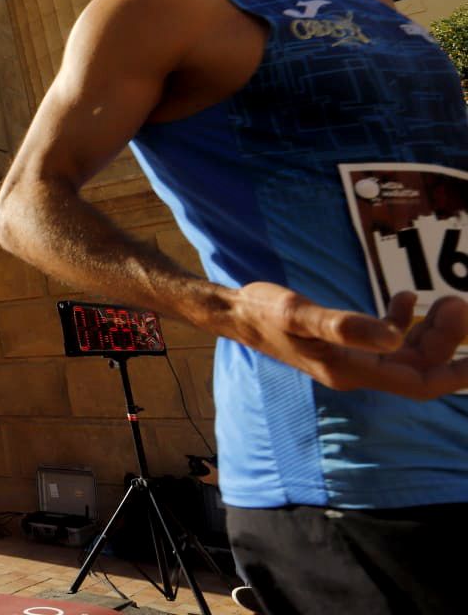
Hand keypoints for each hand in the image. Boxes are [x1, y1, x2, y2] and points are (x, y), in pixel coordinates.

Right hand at [224, 282, 467, 399]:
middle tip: (459, 301)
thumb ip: (344, 325)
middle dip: (448, 338)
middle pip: (421, 365)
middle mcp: (358, 371)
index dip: (457, 370)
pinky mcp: (345, 345)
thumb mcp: (298, 314)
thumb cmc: (262, 312)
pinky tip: (408, 298)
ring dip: (434, 331)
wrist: (235, 314)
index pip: (420, 382)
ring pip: (409, 354)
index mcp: (352, 370)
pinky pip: (390, 342)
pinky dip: (406, 322)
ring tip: (447, 300)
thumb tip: (396, 336)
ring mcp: (353, 359)